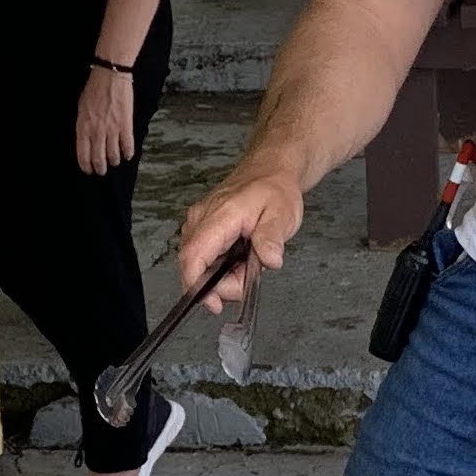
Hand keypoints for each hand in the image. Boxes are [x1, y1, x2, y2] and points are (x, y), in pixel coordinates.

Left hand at [75, 62, 135, 176]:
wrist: (110, 76)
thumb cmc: (94, 89)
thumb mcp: (81, 108)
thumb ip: (84, 125)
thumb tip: (86, 139)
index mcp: (83, 126)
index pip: (82, 154)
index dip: (86, 166)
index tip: (88, 170)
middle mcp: (96, 131)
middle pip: (98, 158)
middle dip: (100, 168)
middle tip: (102, 171)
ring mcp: (111, 129)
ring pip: (113, 155)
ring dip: (114, 161)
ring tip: (115, 162)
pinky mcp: (125, 124)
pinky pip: (127, 145)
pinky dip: (128, 153)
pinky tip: (128, 155)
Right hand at [177, 158, 304, 312]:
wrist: (270, 171)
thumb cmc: (274, 189)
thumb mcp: (282, 214)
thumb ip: (272, 238)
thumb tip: (270, 259)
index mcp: (218, 215)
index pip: (193, 255)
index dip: (197, 285)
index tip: (214, 303)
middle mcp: (201, 220)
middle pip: (196, 267)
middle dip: (221, 283)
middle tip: (251, 276)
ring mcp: (199, 224)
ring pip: (200, 265)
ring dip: (224, 276)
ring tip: (250, 263)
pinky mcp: (203, 230)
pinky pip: (205, 258)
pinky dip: (223, 268)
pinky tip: (241, 259)